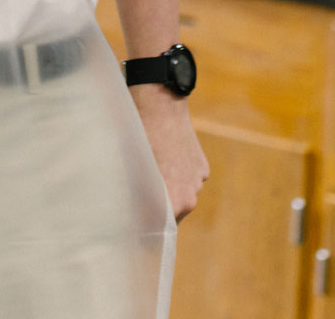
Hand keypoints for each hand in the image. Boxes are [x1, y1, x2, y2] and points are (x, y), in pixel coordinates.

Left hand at [131, 84, 208, 221]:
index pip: (161, 228)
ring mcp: (199, 179)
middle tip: (138, 198)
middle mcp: (191, 195)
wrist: (159, 105)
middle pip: (173, 213)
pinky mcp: (202, 166)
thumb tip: (132, 216)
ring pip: (181, 194)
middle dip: (158, 208)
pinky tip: (164, 160)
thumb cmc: (139, 139)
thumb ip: (138, 199)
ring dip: (168, 190)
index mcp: (175, 202)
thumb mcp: (133, 172)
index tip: (134, 224)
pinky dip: (177, 176)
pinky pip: (188, 179)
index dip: (147, 226)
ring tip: (151, 174)